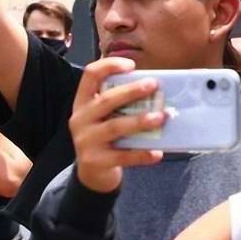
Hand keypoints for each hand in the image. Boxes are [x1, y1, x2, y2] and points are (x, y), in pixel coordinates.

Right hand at [69, 58, 165, 194]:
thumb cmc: (105, 138)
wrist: (92, 174)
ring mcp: (86, 141)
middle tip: (154, 85)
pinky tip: (157, 153)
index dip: (109, 66)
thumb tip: (155, 90)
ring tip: (160, 117)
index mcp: (82, 103)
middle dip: (131, 91)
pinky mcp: (95, 161)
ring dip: (139, 121)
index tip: (131, 65)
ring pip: (114, 127)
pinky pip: (122, 156)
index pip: (90, 75)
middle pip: (105, 101)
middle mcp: (80, 119)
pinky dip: (141, 154)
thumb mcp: (104, 117)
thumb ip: (119, 104)